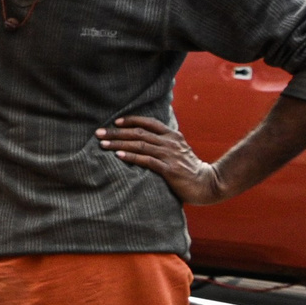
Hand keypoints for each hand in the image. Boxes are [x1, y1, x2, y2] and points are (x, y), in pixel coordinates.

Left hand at [98, 115, 225, 204]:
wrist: (207, 184)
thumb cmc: (188, 168)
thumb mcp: (177, 151)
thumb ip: (162, 144)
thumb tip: (141, 140)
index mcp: (172, 136)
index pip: (149, 122)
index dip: (131, 120)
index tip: (115, 122)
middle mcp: (170, 142)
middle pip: (139, 133)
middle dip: (116, 132)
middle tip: (99, 133)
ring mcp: (170, 155)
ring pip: (140, 145)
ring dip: (119, 144)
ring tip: (102, 144)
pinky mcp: (169, 169)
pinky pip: (146, 160)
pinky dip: (131, 157)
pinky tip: (118, 156)